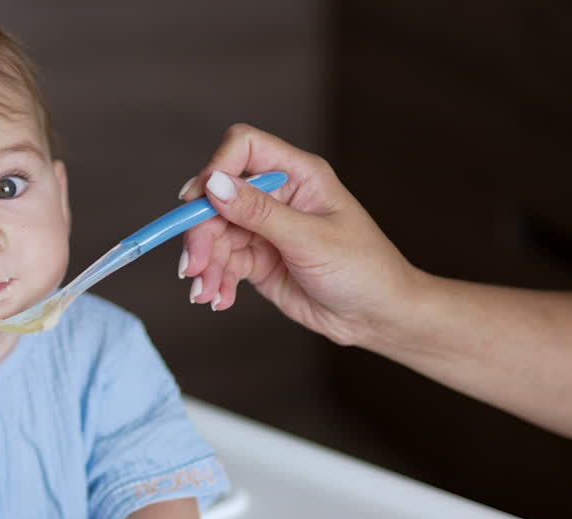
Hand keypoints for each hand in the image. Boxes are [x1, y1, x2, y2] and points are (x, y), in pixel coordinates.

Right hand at [177, 123, 422, 347]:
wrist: (377, 316)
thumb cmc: (363, 269)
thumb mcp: (310, 239)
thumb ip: (260, 212)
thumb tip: (213, 184)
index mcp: (298, 175)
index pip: (243, 149)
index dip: (215, 169)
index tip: (196, 204)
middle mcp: (277, 197)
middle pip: (218, 198)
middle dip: (201, 233)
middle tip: (195, 267)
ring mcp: (265, 229)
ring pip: (215, 235)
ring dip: (205, 265)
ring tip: (206, 294)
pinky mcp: (257, 260)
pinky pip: (223, 264)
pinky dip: (215, 282)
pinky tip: (219, 300)